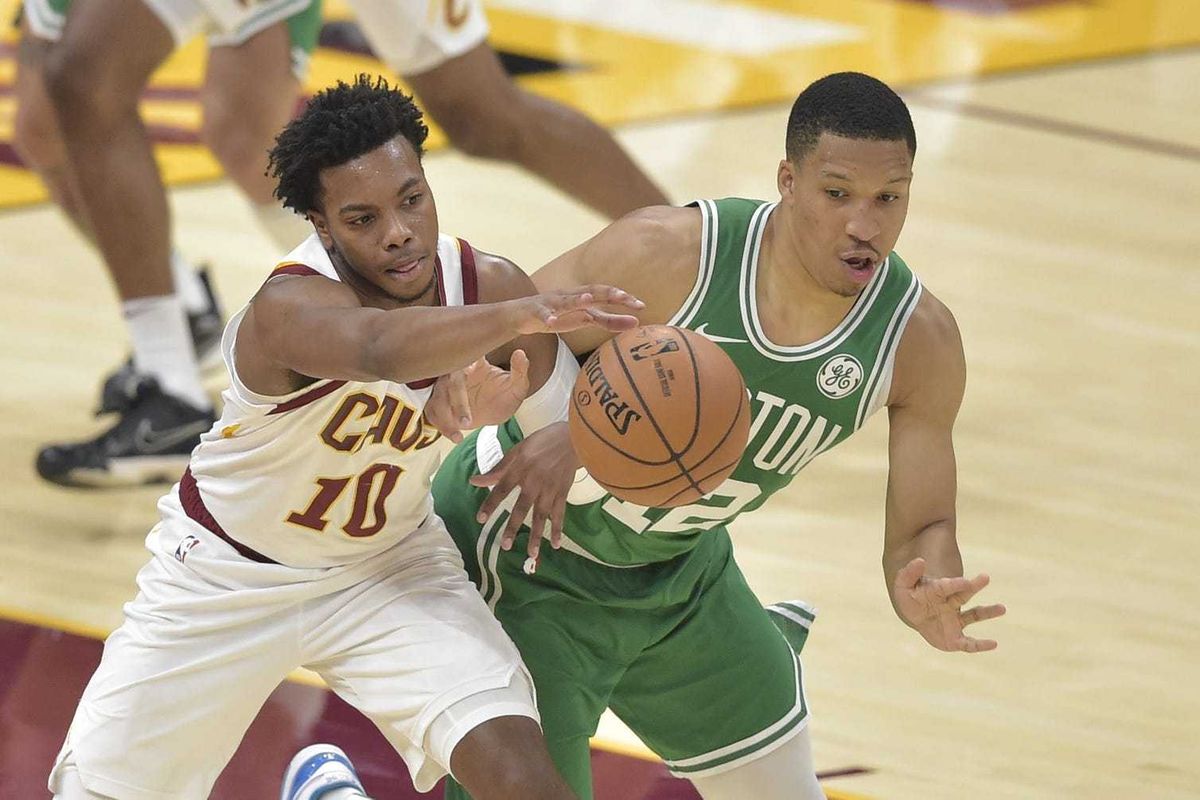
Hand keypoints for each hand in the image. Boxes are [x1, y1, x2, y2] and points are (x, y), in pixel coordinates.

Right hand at [424, 352, 531, 442]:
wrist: (495, 409)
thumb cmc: (504, 393)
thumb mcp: (517, 385)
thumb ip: (520, 370)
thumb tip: (521, 353)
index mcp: (473, 363)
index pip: (466, 358)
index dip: (465, 362)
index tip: (474, 371)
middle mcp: (455, 374)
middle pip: (449, 383)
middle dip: (457, 401)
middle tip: (468, 420)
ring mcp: (445, 390)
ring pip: (437, 400)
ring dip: (446, 416)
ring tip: (463, 428)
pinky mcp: (439, 405)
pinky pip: (433, 414)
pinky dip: (443, 427)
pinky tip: (457, 437)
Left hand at [469, 423, 577, 563]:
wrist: (574, 437)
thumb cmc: (544, 441)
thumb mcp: (518, 449)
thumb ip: (499, 468)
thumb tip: (475, 481)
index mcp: (520, 468)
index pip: (501, 489)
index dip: (490, 504)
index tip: (481, 519)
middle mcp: (534, 482)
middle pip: (521, 508)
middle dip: (513, 527)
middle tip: (505, 545)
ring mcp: (550, 489)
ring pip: (541, 515)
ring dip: (536, 535)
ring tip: (531, 554)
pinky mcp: (563, 492)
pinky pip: (560, 513)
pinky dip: (558, 529)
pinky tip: (555, 544)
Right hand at [514, 285, 643, 335]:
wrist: (521, 316)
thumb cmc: (557, 316)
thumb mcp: (585, 320)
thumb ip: (609, 321)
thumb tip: (635, 323)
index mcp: (583, 297)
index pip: (607, 295)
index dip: (623, 299)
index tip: (641, 306)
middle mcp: (570, 296)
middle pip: (591, 291)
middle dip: (608, 293)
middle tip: (625, 297)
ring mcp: (553, 302)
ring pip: (567, 300)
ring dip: (578, 299)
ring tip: (589, 300)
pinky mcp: (537, 311)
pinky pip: (543, 314)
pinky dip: (548, 316)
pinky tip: (553, 321)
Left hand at [892, 558, 1005, 652]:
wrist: (914, 615)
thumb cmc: (910, 598)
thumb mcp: (902, 584)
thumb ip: (909, 573)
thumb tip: (920, 560)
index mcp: (937, 590)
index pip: (946, 586)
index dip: (955, 584)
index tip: (965, 582)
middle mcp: (950, 604)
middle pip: (964, 595)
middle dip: (974, 587)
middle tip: (985, 577)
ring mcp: (954, 620)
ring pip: (973, 616)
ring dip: (987, 613)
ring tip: (1002, 608)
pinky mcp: (955, 637)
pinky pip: (969, 643)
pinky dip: (981, 644)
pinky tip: (994, 644)